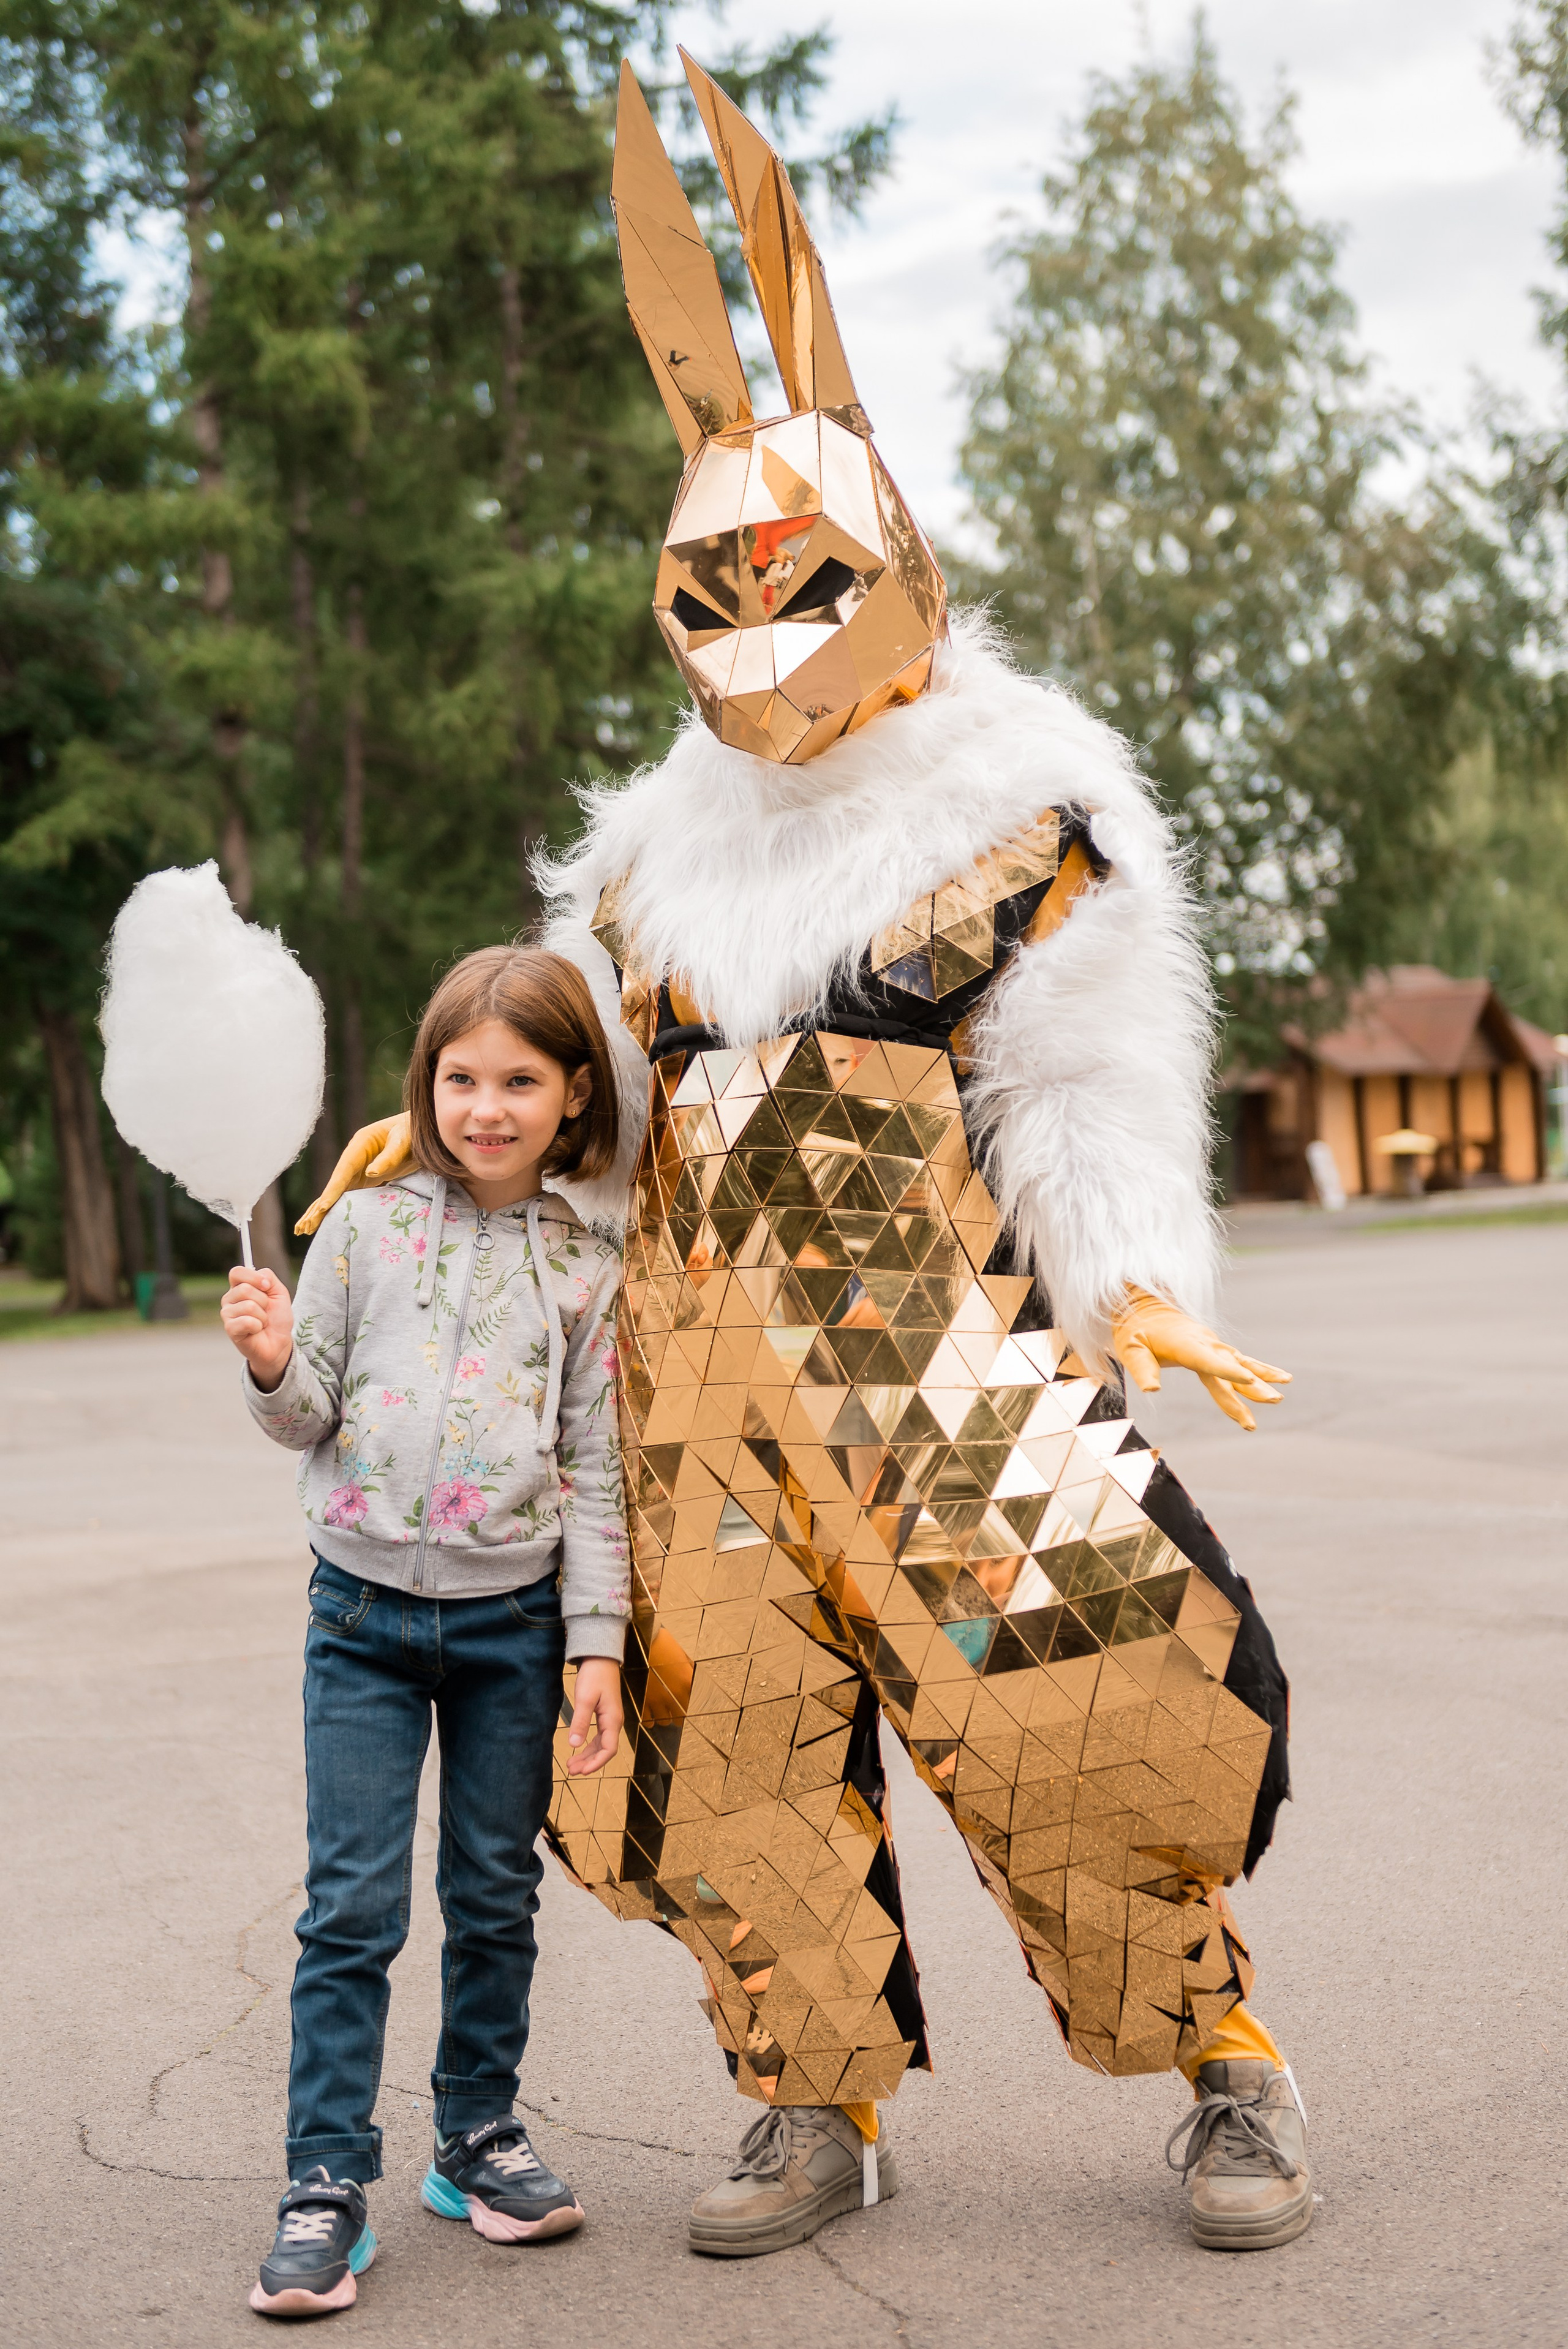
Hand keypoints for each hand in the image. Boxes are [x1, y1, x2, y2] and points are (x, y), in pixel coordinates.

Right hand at [220, 1266, 294, 1391]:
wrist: (279, 1342)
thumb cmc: (277, 1318)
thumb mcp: (279, 1292)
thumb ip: (269, 1277)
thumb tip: (259, 1276)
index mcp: (239, 1287)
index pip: (236, 1272)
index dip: (254, 1277)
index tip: (267, 1286)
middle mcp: (229, 1299)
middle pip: (245, 1289)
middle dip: (264, 1301)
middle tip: (265, 1311)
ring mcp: (227, 1314)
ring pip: (248, 1305)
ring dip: (262, 1315)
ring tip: (262, 1322)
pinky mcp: (230, 1329)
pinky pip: (247, 1321)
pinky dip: (258, 1326)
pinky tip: (256, 1330)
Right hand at [294, 1113, 413, 1235]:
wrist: (419, 1129)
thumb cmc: (412, 1132)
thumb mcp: (404, 1141)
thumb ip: (389, 1157)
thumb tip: (372, 1173)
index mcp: (360, 1144)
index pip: (343, 1171)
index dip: (332, 1190)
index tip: (322, 1207)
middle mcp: (353, 1157)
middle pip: (333, 1185)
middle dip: (318, 1206)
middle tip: (304, 1227)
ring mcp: (357, 1168)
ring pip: (335, 1193)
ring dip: (320, 1211)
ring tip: (304, 1230)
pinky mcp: (364, 1178)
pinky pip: (346, 1195)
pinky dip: (334, 1208)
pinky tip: (324, 1220)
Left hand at [565, 1658, 622, 1775]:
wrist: (600, 1658)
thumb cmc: (594, 1676)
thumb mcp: (585, 1699)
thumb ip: (580, 1722)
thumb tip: (574, 1745)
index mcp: (612, 1720)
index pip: (608, 1749)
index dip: (596, 1763)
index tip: (582, 1772)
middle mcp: (614, 1722)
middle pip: (604, 1749)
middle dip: (589, 1762)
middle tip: (571, 1770)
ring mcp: (610, 1719)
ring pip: (601, 1744)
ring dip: (588, 1755)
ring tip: (572, 1764)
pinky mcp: (604, 1715)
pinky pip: (599, 1736)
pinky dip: (589, 1745)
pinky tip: (579, 1749)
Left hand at [1110, 1286, 1289, 1432]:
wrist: (1144, 1306)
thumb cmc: (1135, 1330)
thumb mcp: (1130, 1348)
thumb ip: (1142, 1369)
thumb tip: (1152, 1390)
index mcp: (1185, 1344)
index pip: (1208, 1360)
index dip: (1228, 1371)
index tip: (1249, 1379)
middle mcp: (1204, 1343)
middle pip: (1230, 1367)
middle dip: (1252, 1385)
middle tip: (1274, 1400)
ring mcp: (1212, 1345)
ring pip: (1240, 1363)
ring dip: (1261, 1380)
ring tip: (1280, 1396)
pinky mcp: (1215, 1348)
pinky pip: (1239, 1361)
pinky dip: (1259, 1371)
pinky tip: (1279, 1380)